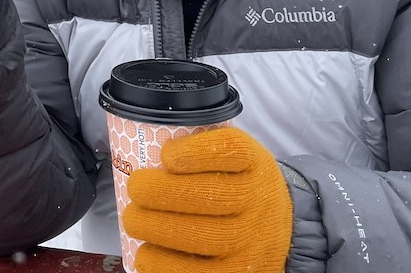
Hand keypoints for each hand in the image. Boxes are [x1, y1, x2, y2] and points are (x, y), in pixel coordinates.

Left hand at [122, 127, 291, 272]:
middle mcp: (259, 202)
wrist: (277, 229)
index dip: (195, 151)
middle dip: (162, 192)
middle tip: (136, 188)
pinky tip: (145, 254)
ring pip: (205, 237)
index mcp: (255, 164)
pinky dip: (165, 265)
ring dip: (158, 229)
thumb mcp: (235, 158)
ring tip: (133, 220)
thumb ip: (203, 150)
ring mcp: (252, 242)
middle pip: (211, 195)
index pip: (232, 149)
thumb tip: (149, 150)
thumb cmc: (239, 187)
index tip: (166, 154)